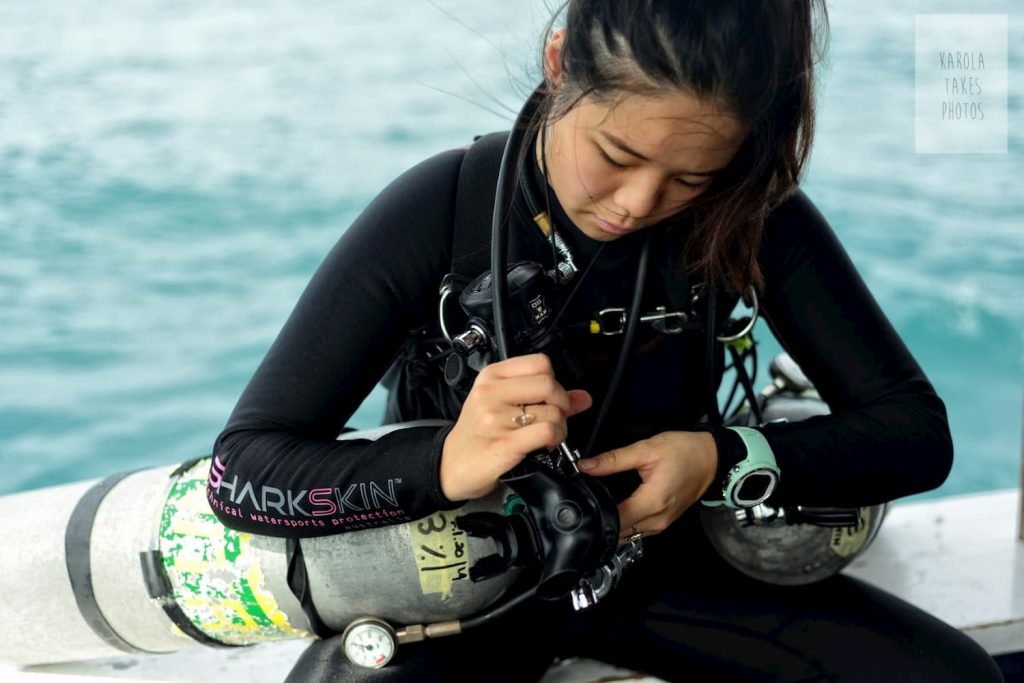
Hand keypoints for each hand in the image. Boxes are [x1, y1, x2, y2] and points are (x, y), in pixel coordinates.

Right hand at [440, 353, 591, 501]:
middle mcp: (491, 394)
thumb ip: (544, 397)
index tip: (550, 397)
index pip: (540, 363)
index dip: (554, 380)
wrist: (451, 465)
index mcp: (491, 377)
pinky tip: (544, 444)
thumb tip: (583, 397)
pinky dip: (555, 439)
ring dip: (560, 427)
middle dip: (562, 403)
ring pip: (552, 411)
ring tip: (547, 434)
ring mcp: (495, 419)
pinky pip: (546, 432)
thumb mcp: (502, 404)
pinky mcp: (504, 444)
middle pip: (548, 384)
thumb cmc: (477, 432)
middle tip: (554, 417)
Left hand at [579, 431, 717, 539]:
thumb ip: (613, 459)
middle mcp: (658, 519)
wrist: (711, 458)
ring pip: (629, 534)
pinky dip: (626, 523)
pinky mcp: (664, 522)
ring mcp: (662, 524)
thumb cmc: (684, 451)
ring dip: (613, 523)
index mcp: (652, 502)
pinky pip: (639, 530)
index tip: (582, 502)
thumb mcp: (646, 449)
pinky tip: (616, 508)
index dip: (595, 514)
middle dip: (601, 520)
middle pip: (620, 531)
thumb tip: (585, 466)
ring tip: (599, 504)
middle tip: (586, 502)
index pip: (615, 521)